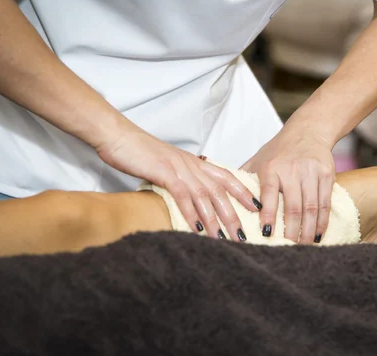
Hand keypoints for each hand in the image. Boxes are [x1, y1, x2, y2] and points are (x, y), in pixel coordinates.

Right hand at [95, 128, 259, 240]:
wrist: (119, 136)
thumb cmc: (141, 153)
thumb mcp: (168, 166)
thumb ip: (181, 179)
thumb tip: (189, 197)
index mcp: (195, 162)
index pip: (227, 177)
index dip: (243, 192)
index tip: (258, 208)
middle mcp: (192, 165)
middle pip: (221, 192)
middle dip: (234, 215)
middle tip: (244, 236)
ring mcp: (179, 168)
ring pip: (205, 196)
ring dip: (216, 220)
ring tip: (224, 240)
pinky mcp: (164, 173)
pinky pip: (182, 195)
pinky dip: (192, 213)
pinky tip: (198, 228)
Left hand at [242, 130, 335, 243]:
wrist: (309, 130)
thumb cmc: (280, 150)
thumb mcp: (259, 159)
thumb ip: (243, 179)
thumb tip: (222, 198)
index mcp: (271, 167)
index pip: (268, 194)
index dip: (268, 215)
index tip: (266, 234)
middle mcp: (291, 169)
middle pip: (293, 206)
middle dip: (291, 231)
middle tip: (287, 249)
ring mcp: (310, 171)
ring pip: (310, 207)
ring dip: (307, 230)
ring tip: (303, 246)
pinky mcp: (326, 173)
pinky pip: (325, 202)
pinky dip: (322, 221)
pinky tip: (317, 235)